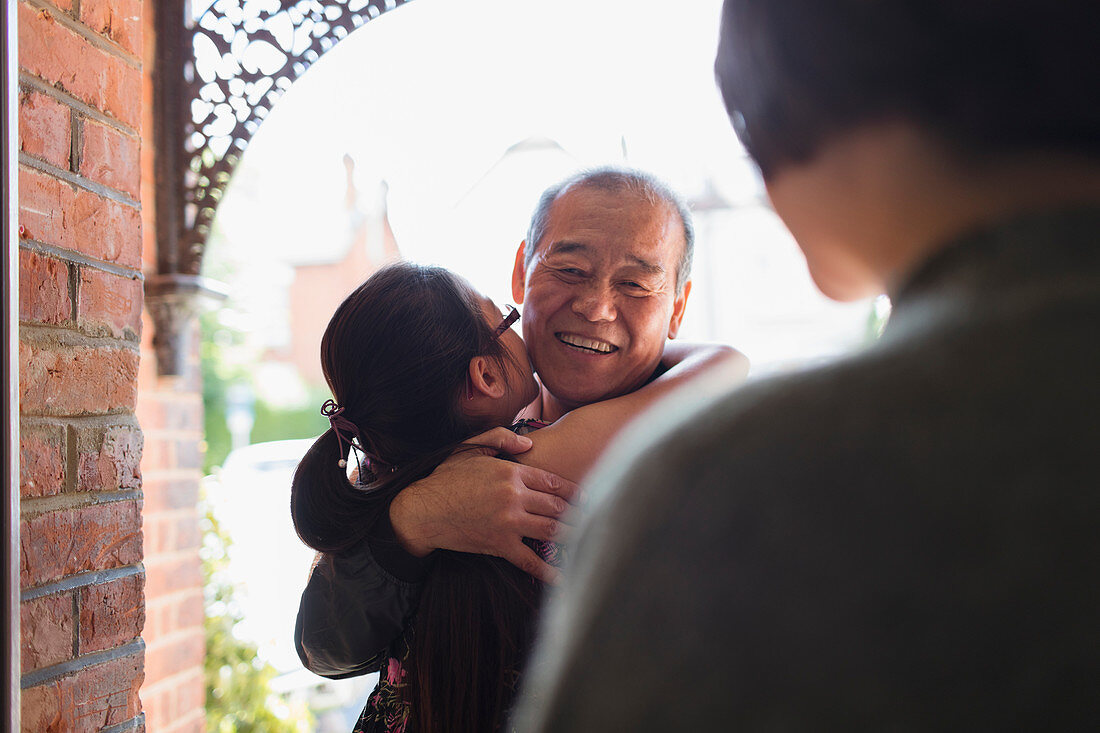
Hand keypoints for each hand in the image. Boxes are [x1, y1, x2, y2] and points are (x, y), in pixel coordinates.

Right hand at [389, 427, 578, 583]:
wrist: (423, 511)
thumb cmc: (446, 478)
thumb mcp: (470, 448)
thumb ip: (501, 438)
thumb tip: (529, 445)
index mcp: (511, 472)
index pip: (553, 481)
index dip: (573, 490)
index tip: (587, 496)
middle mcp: (514, 496)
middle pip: (558, 505)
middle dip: (579, 513)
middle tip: (596, 518)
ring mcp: (509, 522)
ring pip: (552, 529)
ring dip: (573, 535)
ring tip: (589, 539)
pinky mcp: (500, 545)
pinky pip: (532, 560)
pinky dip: (550, 570)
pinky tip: (565, 575)